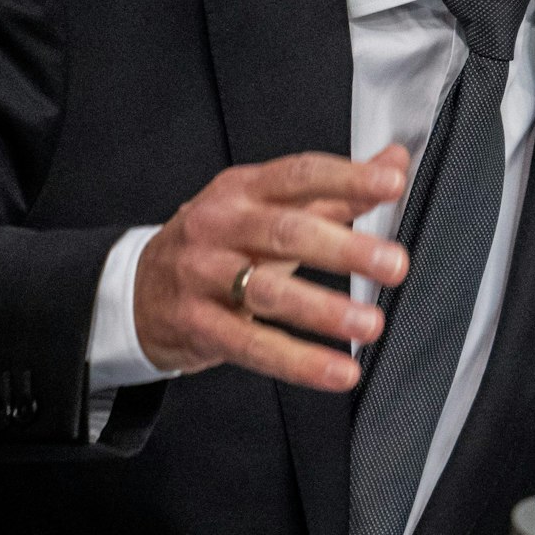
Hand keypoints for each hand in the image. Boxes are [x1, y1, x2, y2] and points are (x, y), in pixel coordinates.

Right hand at [134, 145, 411, 390]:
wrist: (140, 289)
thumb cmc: (219, 243)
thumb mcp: (269, 207)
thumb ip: (335, 190)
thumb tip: (394, 164)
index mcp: (244, 189)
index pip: (299, 174)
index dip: (347, 178)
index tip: (391, 185)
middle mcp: (221, 226)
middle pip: (285, 232)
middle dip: (344, 248)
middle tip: (393, 264)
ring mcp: (203, 276)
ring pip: (267, 292)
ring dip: (323, 309)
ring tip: (369, 322)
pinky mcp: (198, 325)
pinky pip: (252, 346)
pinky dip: (299, 362)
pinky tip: (337, 370)